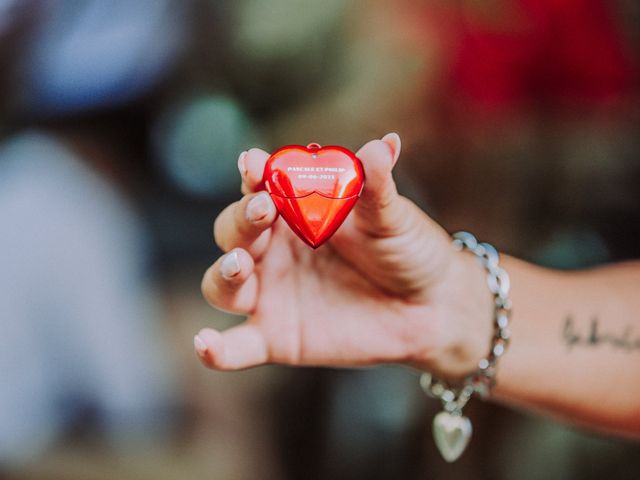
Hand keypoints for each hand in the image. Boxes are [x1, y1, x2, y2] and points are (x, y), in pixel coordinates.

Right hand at [196, 134, 492, 379]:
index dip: (253, 174)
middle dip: (241, 219)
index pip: (260, 187)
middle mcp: (273, 251)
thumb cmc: (408, 251)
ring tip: (241, 265)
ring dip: (223, 274)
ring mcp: (270, 294)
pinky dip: (215, 349)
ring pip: (223, 284)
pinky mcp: (275, 337)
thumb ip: (377, 185)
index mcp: (294, 211)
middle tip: (263, 210)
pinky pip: (237, 347)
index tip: (256, 164)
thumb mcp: (393, 217)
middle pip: (233, 231)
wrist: (431, 307)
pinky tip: (204, 345)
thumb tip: (385, 143)